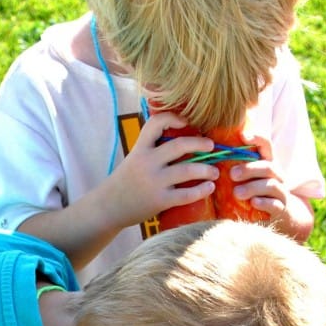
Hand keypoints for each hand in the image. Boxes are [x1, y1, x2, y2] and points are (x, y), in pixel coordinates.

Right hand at [107, 112, 219, 226]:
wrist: (109, 207)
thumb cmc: (126, 182)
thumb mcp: (134, 159)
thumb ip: (152, 150)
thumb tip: (181, 142)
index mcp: (140, 149)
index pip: (155, 124)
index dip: (172, 118)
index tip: (186, 122)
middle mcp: (147, 162)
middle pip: (179, 146)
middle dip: (200, 144)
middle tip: (212, 146)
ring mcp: (154, 182)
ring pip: (187, 170)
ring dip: (206, 169)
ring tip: (215, 172)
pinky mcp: (160, 201)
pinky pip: (186, 194)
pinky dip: (202, 190)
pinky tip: (210, 187)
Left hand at [224, 134, 311, 239]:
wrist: (277, 217)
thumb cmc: (255, 194)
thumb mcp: (247, 178)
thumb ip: (235, 167)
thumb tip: (210, 153)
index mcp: (267, 163)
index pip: (266, 145)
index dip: (257, 137)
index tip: (243, 136)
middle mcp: (277, 175)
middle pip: (267, 166)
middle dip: (249, 169)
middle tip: (232, 174)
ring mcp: (281, 192)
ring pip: (271, 185)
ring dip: (252, 187)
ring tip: (236, 193)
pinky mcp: (281, 208)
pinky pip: (274, 204)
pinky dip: (263, 202)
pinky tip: (253, 203)